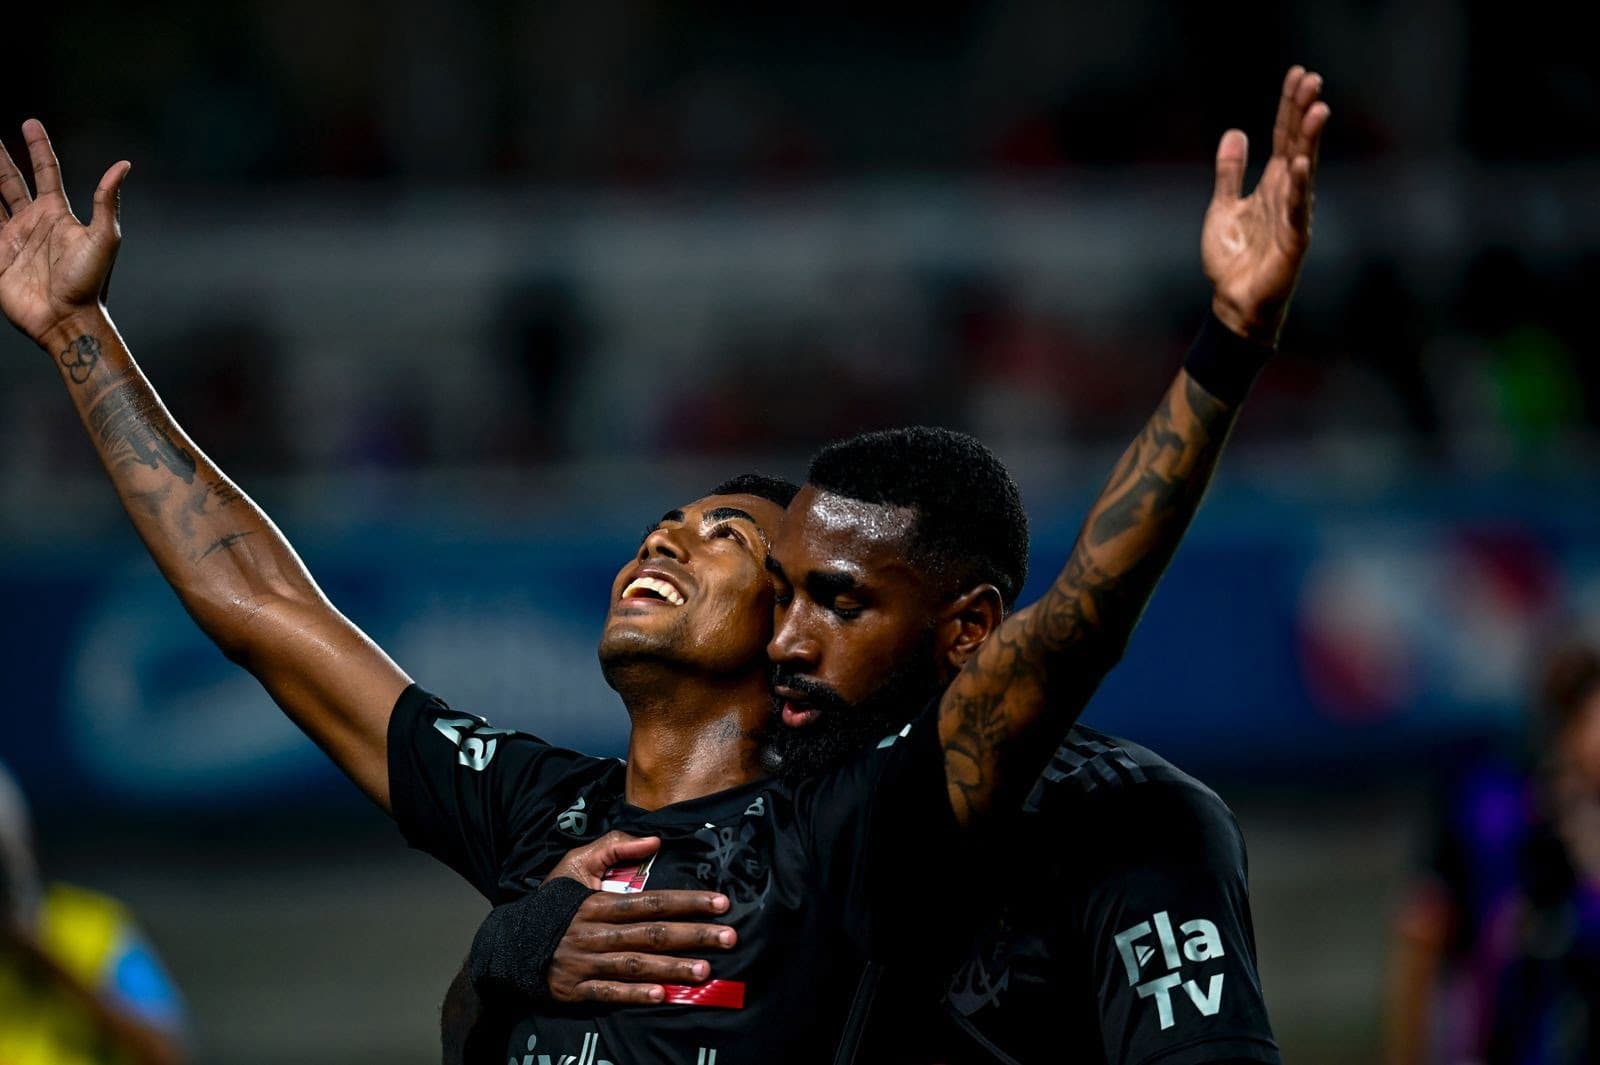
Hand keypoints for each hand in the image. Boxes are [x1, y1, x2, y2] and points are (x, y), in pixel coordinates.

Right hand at [0, 120, 129, 343]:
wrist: (67, 319)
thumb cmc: (90, 282)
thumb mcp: (104, 237)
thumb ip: (106, 200)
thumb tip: (123, 165)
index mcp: (58, 215)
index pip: (46, 172)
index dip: (38, 147)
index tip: (29, 123)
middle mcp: (33, 222)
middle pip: (11, 182)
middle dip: (0, 159)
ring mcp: (12, 238)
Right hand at [546, 831, 736, 1004]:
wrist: (509, 943)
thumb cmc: (551, 903)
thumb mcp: (576, 864)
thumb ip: (614, 846)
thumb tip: (654, 840)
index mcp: (599, 902)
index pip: (651, 901)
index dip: (688, 902)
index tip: (721, 903)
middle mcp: (595, 932)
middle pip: (651, 933)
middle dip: (693, 935)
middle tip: (730, 938)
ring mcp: (586, 963)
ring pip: (635, 965)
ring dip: (672, 968)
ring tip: (706, 970)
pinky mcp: (576, 989)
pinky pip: (608, 992)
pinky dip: (635, 995)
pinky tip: (662, 995)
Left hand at [1202, 66, 1329, 344]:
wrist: (1233, 304)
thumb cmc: (1233, 260)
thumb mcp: (1223, 207)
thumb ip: (1230, 173)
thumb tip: (1236, 132)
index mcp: (1273, 185)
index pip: (1284, 138)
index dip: (1288, 107)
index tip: (1298, 74)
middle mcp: (1289, 195)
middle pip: (1298, 145)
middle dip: (1303, 112)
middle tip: (1312, 78)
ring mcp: (1294, 217)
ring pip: (1305, 171)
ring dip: (1310, 141)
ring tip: (1317, 109)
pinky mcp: (1293, 243)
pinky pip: (1297, 212)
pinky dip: (1299, 189)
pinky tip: (1302, 165)